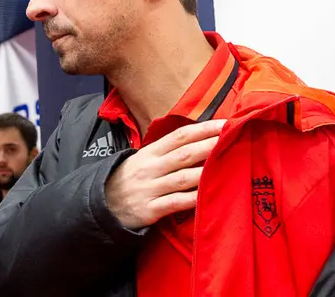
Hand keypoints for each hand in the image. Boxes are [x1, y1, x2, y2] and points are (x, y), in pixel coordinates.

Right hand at [105, 119, 224, 229]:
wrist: (101, 205)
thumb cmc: (130, 179)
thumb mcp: (143, 159)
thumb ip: (167, 150)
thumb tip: (199, 139)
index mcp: (151, 152)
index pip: (180, 136)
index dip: (203, 129)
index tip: (224, 124)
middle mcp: (151, 168)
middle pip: (185, 154)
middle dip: (209, 145)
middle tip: (232, 138)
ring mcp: (150, 188)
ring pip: (182, 178)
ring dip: (205, 171)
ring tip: (227, 164)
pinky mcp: (149, 209)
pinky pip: (175, 203)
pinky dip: (192, 199)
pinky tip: (207, 195)